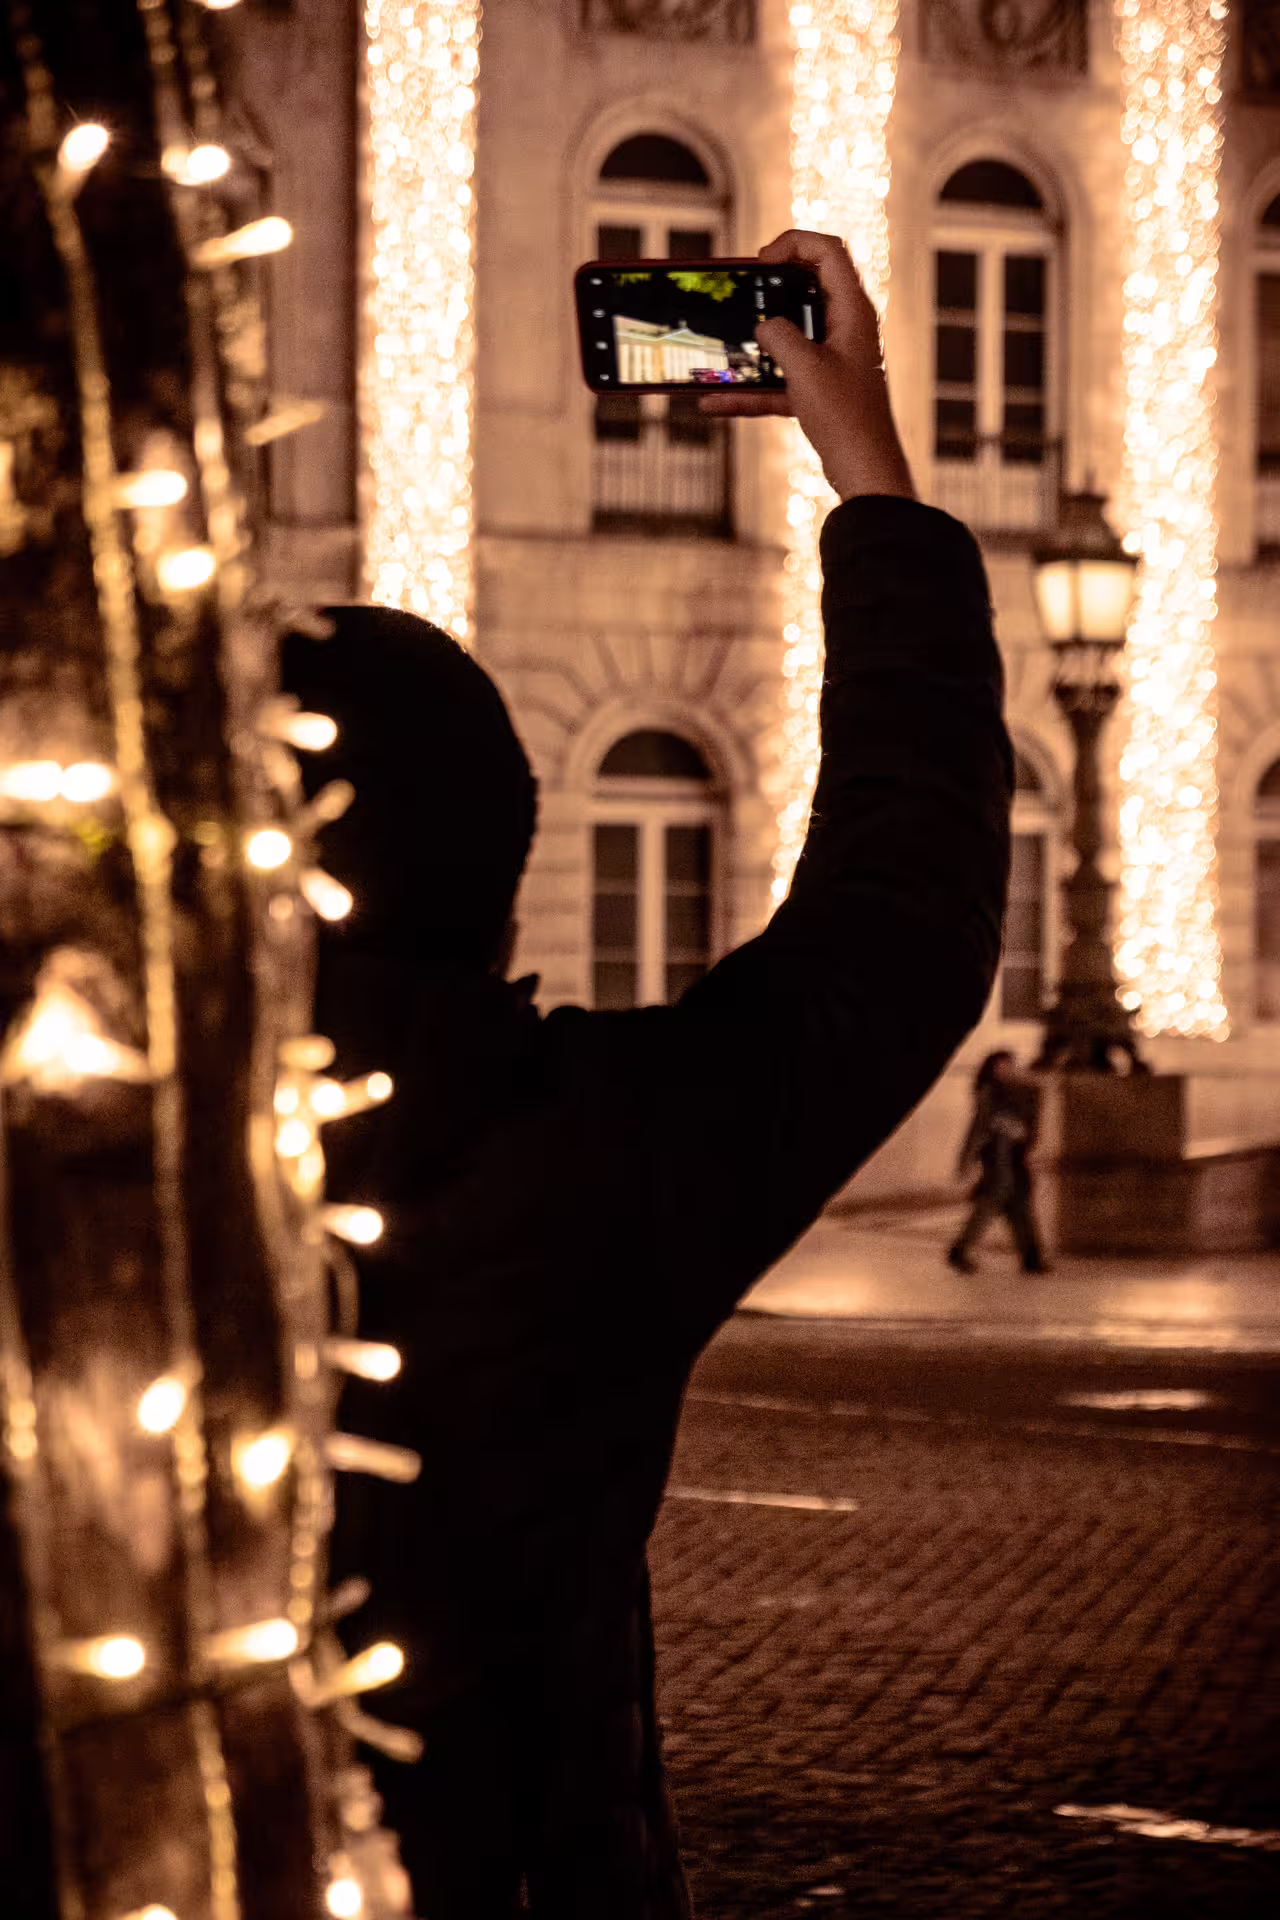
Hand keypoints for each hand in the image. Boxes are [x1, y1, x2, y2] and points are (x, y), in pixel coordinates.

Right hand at [698, 230, 914, 503]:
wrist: (864, 470)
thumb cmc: (844, 416)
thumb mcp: (804, 367)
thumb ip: (779, 335)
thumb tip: (764, 326)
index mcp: (853, 310)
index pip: (828, 251)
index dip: (793, 243)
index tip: (760, 261)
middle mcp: (846, 328)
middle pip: (807, 287)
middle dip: (770, 287)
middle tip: (742, 291)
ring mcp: (833, 359)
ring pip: (790, 335)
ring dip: (756, 339)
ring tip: (724, 340)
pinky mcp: (820, 390)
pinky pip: (780, 379)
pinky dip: (751, 388)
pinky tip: (714, 402)